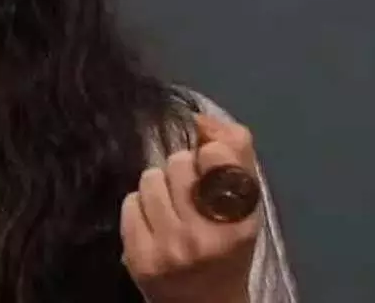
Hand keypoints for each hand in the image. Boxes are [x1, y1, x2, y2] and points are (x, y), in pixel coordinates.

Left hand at [121, 114, 261, 302]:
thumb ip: (234, 154)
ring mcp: (170, 248)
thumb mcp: (245, 204)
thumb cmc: (228, 246)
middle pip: (177, 164)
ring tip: (168, 206)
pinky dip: (138, 207)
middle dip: (180, 171)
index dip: (208, 152)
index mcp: (240, 220)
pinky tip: (152, 223)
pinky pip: (129, 203)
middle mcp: (205, 235)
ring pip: (149, 180)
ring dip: (157, 187)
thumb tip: (200, 118)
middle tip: (187, 192)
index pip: (218, 157)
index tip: (206, 163)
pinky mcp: (140, 258)